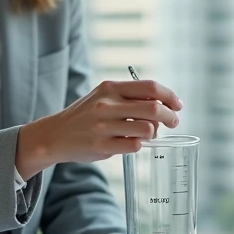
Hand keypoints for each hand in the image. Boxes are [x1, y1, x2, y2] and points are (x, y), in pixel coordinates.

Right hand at [15, 79, 181, 179]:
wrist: (55, 135)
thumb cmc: (86, 116)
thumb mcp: (104, 97)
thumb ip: (130, 98)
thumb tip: (163, 104)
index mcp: (110, 87)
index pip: (150, 87)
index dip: (170, 96)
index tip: (178, 105)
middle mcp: (107, 104)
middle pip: (154, 108)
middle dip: (170, 117)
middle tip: (173, 122)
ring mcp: (103, 126)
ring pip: (147, 129)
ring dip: (153, 133)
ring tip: (146, 135)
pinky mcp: (102, 146)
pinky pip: (135, 146)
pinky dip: (138, 145)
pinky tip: (130, 143)